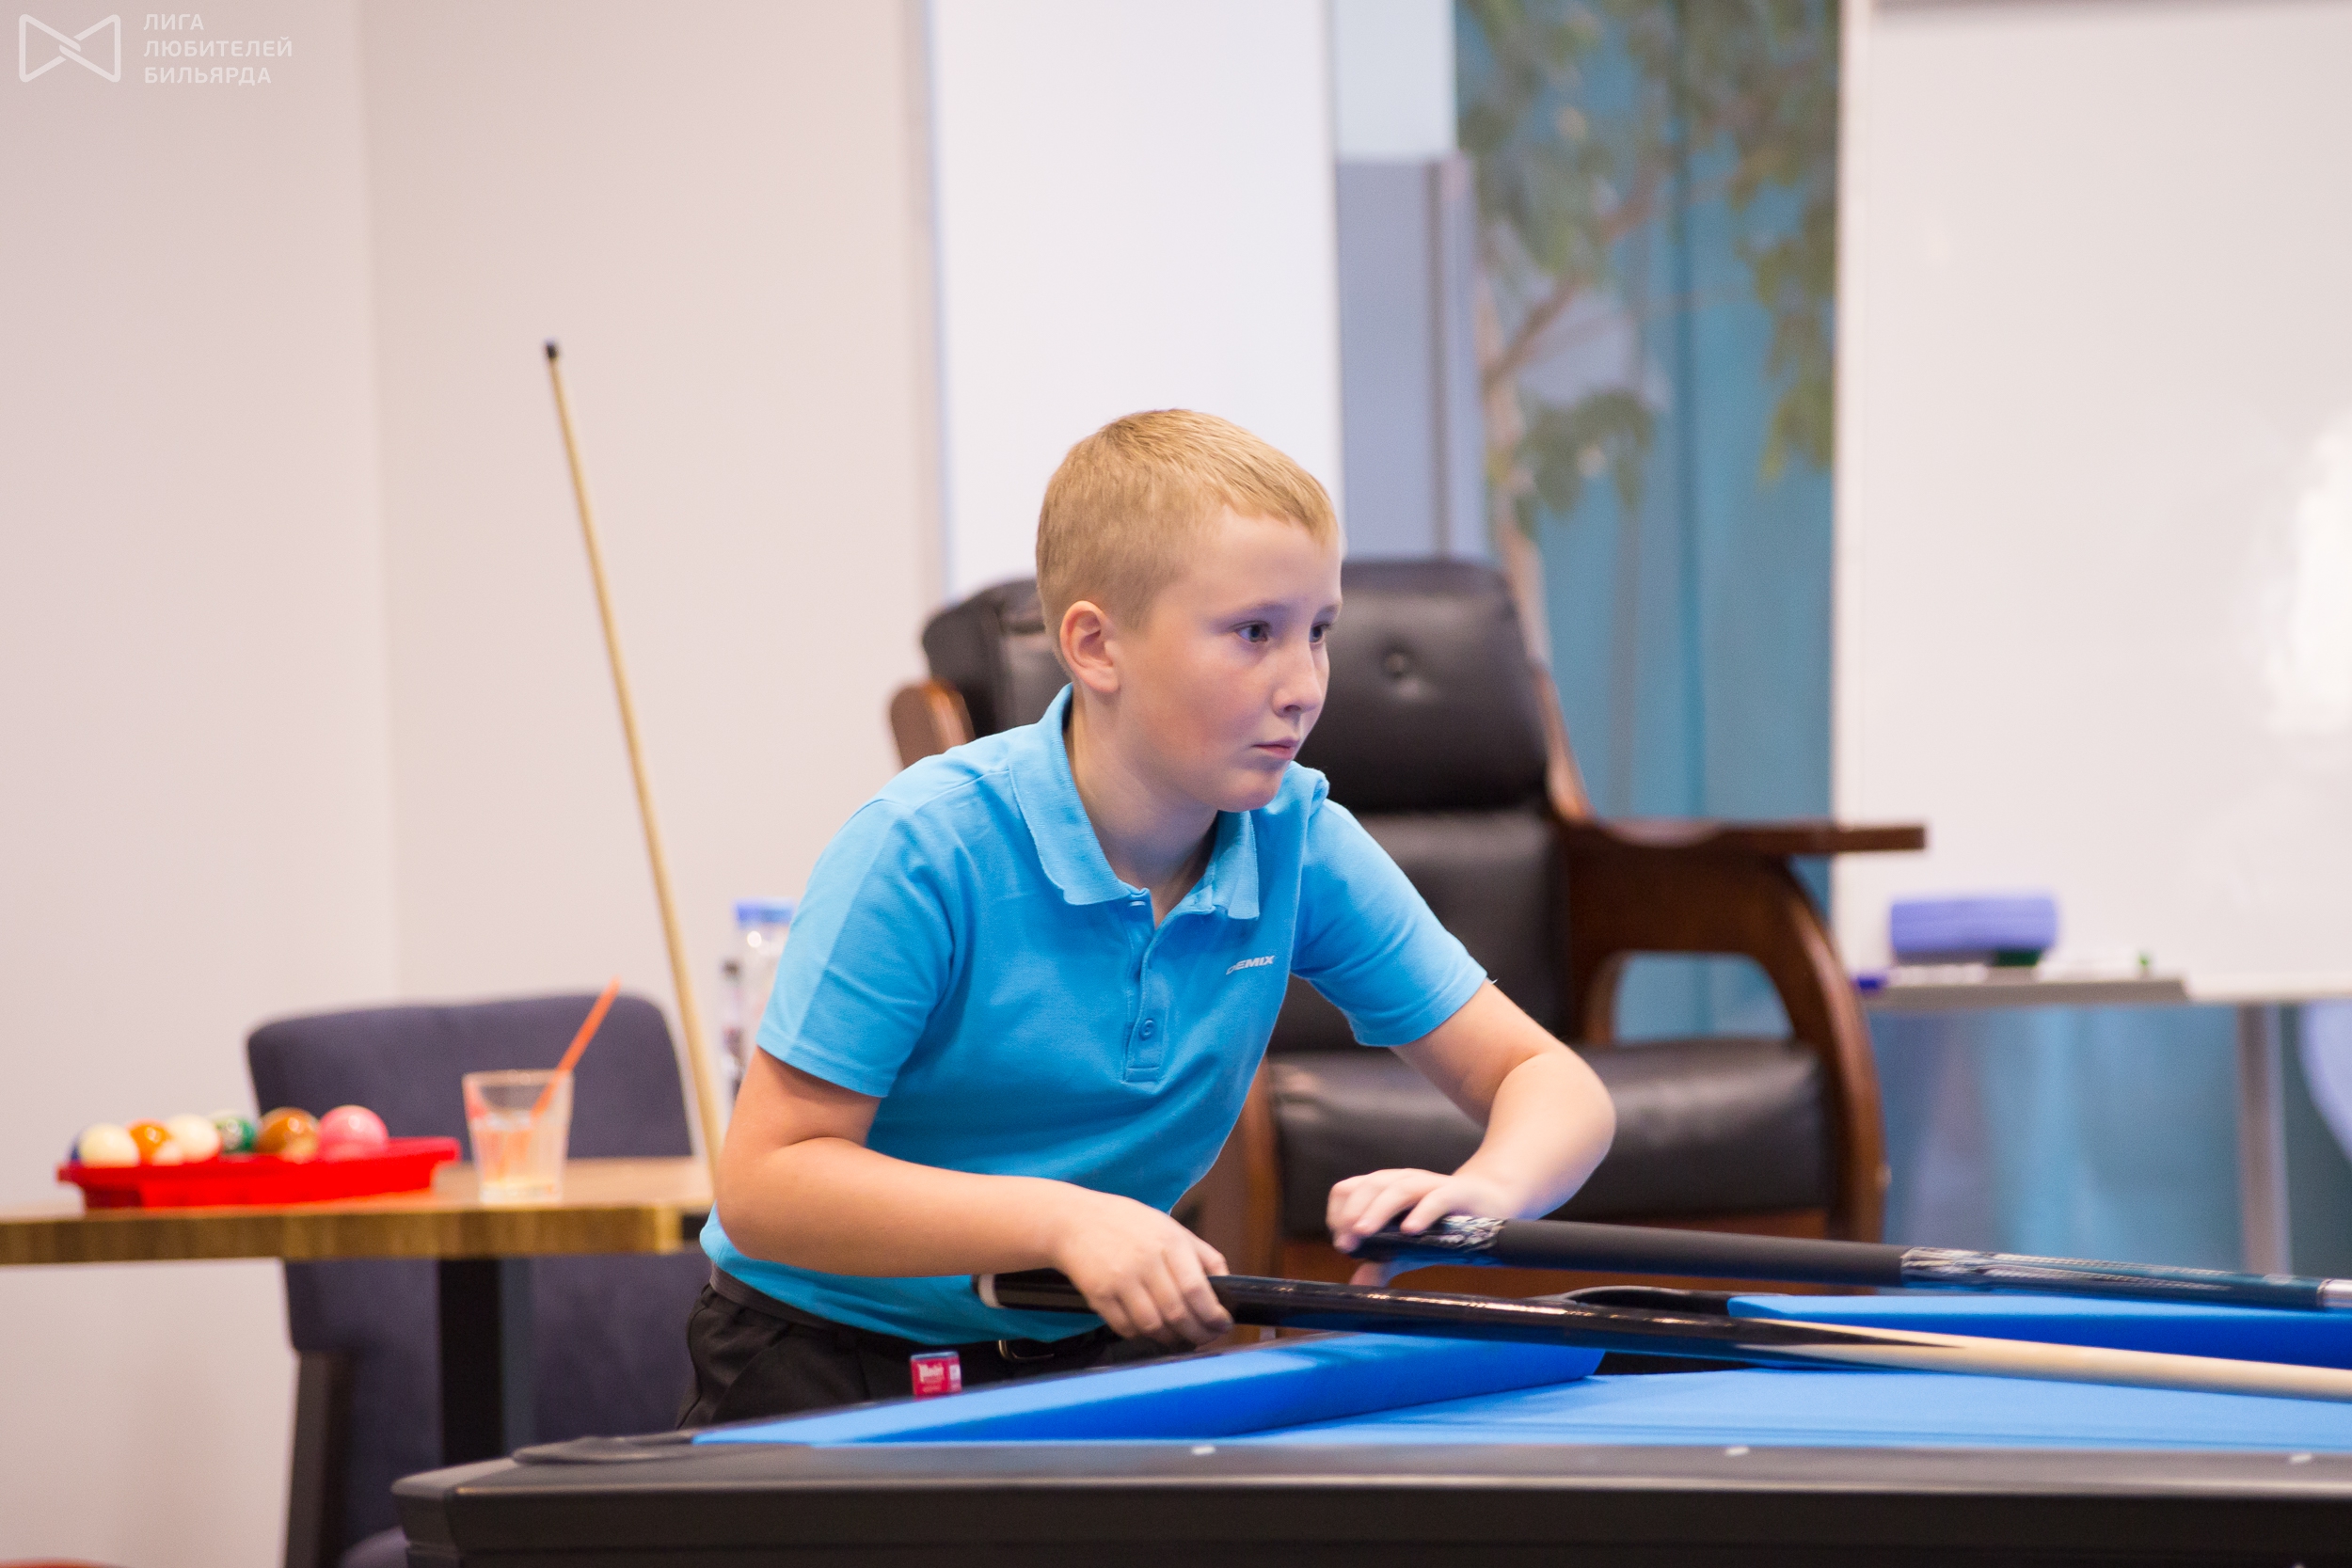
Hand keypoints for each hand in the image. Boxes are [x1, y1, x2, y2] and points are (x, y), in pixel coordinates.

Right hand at [1045, 1186, 1232, 1346]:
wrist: (1074, 1220)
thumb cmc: (1127, 1224)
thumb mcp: (1170, 1227)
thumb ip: (1201, 1255)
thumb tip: (1227, 1285)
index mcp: (1168, 1242)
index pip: (1197, 1289)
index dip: (1213, 1315)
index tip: (1222, 1324)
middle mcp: (1145, 1260)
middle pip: (1178, 1313)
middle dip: (1198, 1333)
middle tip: (1206, 1337)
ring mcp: (1120, 1279)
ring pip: (1153, 1326)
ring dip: (1171, 1339)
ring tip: (1180, 1337)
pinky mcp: (1099, 1296)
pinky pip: (1127, 1328)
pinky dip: (1142, 1335)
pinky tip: (1151, 1329)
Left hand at [1327, 1169, 1519, 1286]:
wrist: (1491, 1203)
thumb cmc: (1443, 1225)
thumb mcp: (1409, 1248)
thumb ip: (1383, 1263)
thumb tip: (1357, 1287)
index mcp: (1386, 1188)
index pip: (1349, 1189)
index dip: (1340, 1213)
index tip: (1343, 1242)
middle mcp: (1404, 1180)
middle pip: (1371, 1186)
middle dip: (1353, 1212)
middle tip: (1347, 1241)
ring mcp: (1430, 1184)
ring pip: (1398, 1188)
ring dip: (1378, 1209)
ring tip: (1364, 1231)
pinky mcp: (1457, 1192)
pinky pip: (1437, 1198)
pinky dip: (1422, 1212)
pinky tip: (1410, 1230)